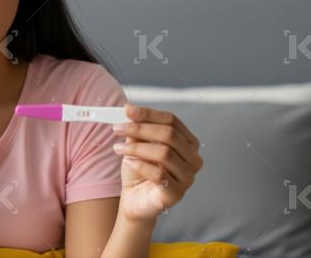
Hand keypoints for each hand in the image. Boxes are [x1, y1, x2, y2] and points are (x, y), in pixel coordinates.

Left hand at [112, 103, 202, 223]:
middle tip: (118, 128)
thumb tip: (129, 111)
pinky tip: (129, 163)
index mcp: (188, 142)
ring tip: (119, 149)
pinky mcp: (177, 194)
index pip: (172, 120)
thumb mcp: (137, 146)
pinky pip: (159, 175)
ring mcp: (187, 178)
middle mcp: (193, 159)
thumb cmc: (139, 171)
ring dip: (137, 148)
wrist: (134, 200)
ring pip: (164, 153)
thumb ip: (137, 130)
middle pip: (169, 135)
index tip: (127, 110)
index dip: (148, 114)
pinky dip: (140, 166)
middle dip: (140, 129)